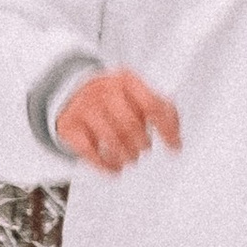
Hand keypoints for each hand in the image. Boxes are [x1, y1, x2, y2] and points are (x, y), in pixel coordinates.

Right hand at [56, 68, 178, 173]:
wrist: (72, 92)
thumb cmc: (113, 97)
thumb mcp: (138, 93)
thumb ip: (162, 109)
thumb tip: (176, 136)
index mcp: (127, 81)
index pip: (152, 105)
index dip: (167, 129)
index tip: (174, 146)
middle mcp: (105, 91)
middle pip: (130, 124)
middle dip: (141, 143)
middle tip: (142, 148)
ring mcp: (85, 108)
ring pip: (111, 139)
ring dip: (126, 156)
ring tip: (129, 157)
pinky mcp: (70, 125)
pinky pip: (89, 151)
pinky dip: (105, 164)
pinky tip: (113, 166)